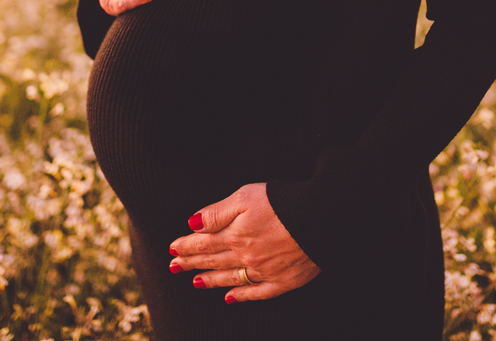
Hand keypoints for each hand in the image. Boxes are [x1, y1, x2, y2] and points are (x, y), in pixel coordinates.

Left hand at [168, 183, 319, 303]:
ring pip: (231, 278)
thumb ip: (218, 212)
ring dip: (211, 280)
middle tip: (174, 267)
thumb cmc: (285, 201)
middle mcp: (246, 256)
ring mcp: (265, 271)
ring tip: (195, 282)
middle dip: (192, 263)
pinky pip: (258, 293)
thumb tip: (192, 224)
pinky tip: (230, 298)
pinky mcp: (284, 280)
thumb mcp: (245, 196)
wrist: (323, 217)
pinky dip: (242, 296)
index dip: (186, 246)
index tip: (172, 249)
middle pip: (213, 260)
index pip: (203, 243)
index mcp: (236, 234)